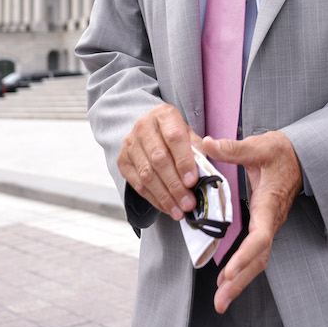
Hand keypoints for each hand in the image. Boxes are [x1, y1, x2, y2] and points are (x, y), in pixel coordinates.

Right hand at [117, 103, 202, 221]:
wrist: (151, 131)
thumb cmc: (175, 134)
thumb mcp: (189, 135)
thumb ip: (197, 151)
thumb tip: (205, 174)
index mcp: (164, 115)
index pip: (174, 138)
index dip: (183, 161)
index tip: (193, 181)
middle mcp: (144, 126)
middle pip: (159, 159)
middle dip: (175, 185)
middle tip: (188, 202)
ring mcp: (130, 144)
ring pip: (147, 174)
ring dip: (165, 196)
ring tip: (179, 210)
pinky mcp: (122, 160)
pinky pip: (138, 184)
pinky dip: (154, 199)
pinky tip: (167, 207)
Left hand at [202, 131, 301, 313]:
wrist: (301, 156)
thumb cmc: (282, 152)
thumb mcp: (259, 146)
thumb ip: (233, 149)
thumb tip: (207, 144)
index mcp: (269, 204)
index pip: (260, 237)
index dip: (245, 255)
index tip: (229, 271)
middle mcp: (271, 220)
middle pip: (259, 258)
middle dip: (240, 281)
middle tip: (220, 302)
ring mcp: (269, 225)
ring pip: (258, 260)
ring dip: (240, 281)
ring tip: (221, 300)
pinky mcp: (265, 226)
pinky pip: (256, 254)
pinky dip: (243, 270)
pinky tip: (227, 281)